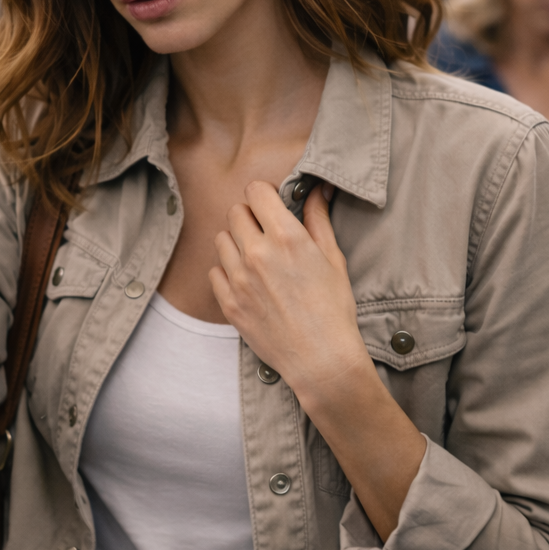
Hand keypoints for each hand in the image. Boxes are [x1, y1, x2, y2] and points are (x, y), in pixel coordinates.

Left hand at [210, 182, 368, 405]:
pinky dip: (228, 271)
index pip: (256, 191)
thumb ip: (318, 219)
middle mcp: (257, 253)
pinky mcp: (228, 302)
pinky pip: (215, 270)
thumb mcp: (333, 259)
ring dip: (237, 242)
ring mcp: (239, 279)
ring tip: (257, 258)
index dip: (265, 195)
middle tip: (267, 232)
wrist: (321, 359)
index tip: (273, 205)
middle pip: (236, 212)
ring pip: (221, 239)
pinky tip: (248, 281)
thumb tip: (316, 190)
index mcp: (286, 237)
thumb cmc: (333, 309)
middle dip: (251, 216)